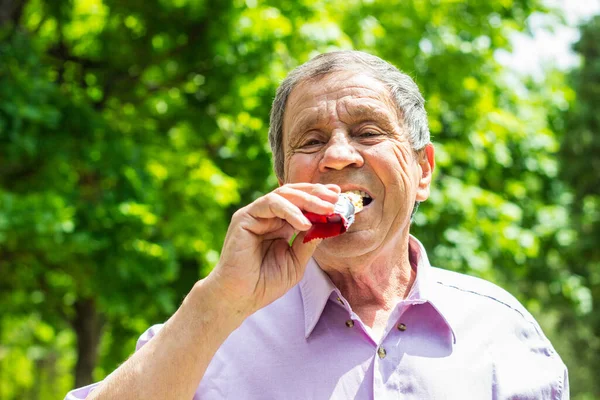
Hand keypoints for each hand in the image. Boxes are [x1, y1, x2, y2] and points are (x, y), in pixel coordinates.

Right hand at [204, 183, 339, 318]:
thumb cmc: (264, 283)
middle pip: (293, 193)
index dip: (319, 197)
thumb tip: (327, 223)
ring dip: (307, 199)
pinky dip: (290, 210)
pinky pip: (270, 204)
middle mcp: (267, 216)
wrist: (240, 298)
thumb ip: (308, 241)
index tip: (339, 196)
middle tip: (336, 197)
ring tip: (326, 209)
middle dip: (316, 193)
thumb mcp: (296, 261)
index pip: (300, 202)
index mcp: (279, 224)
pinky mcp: (244, 217)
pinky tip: (304, 223)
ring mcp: (255, 215)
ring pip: (283, 194)